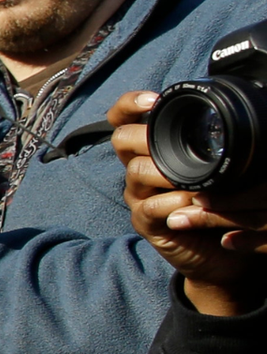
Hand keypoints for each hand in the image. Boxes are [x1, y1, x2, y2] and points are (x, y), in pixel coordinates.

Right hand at [109, 91, 266, 314]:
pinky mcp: (144, 222)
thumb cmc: (219, 204)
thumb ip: (209, 147)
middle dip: (144, 136)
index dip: (129, 104)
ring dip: (166, 172)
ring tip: (193, 181)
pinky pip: (149, 206)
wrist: (219, 252)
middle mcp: (138, 169)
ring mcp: (138, 196)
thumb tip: (231, 116)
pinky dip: (172, 203)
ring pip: (136, 170)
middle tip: (173, 143)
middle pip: (121, 139)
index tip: (154, 100)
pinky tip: (191, 202)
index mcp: (151, 150)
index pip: (123, 119)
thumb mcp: (215, 169)